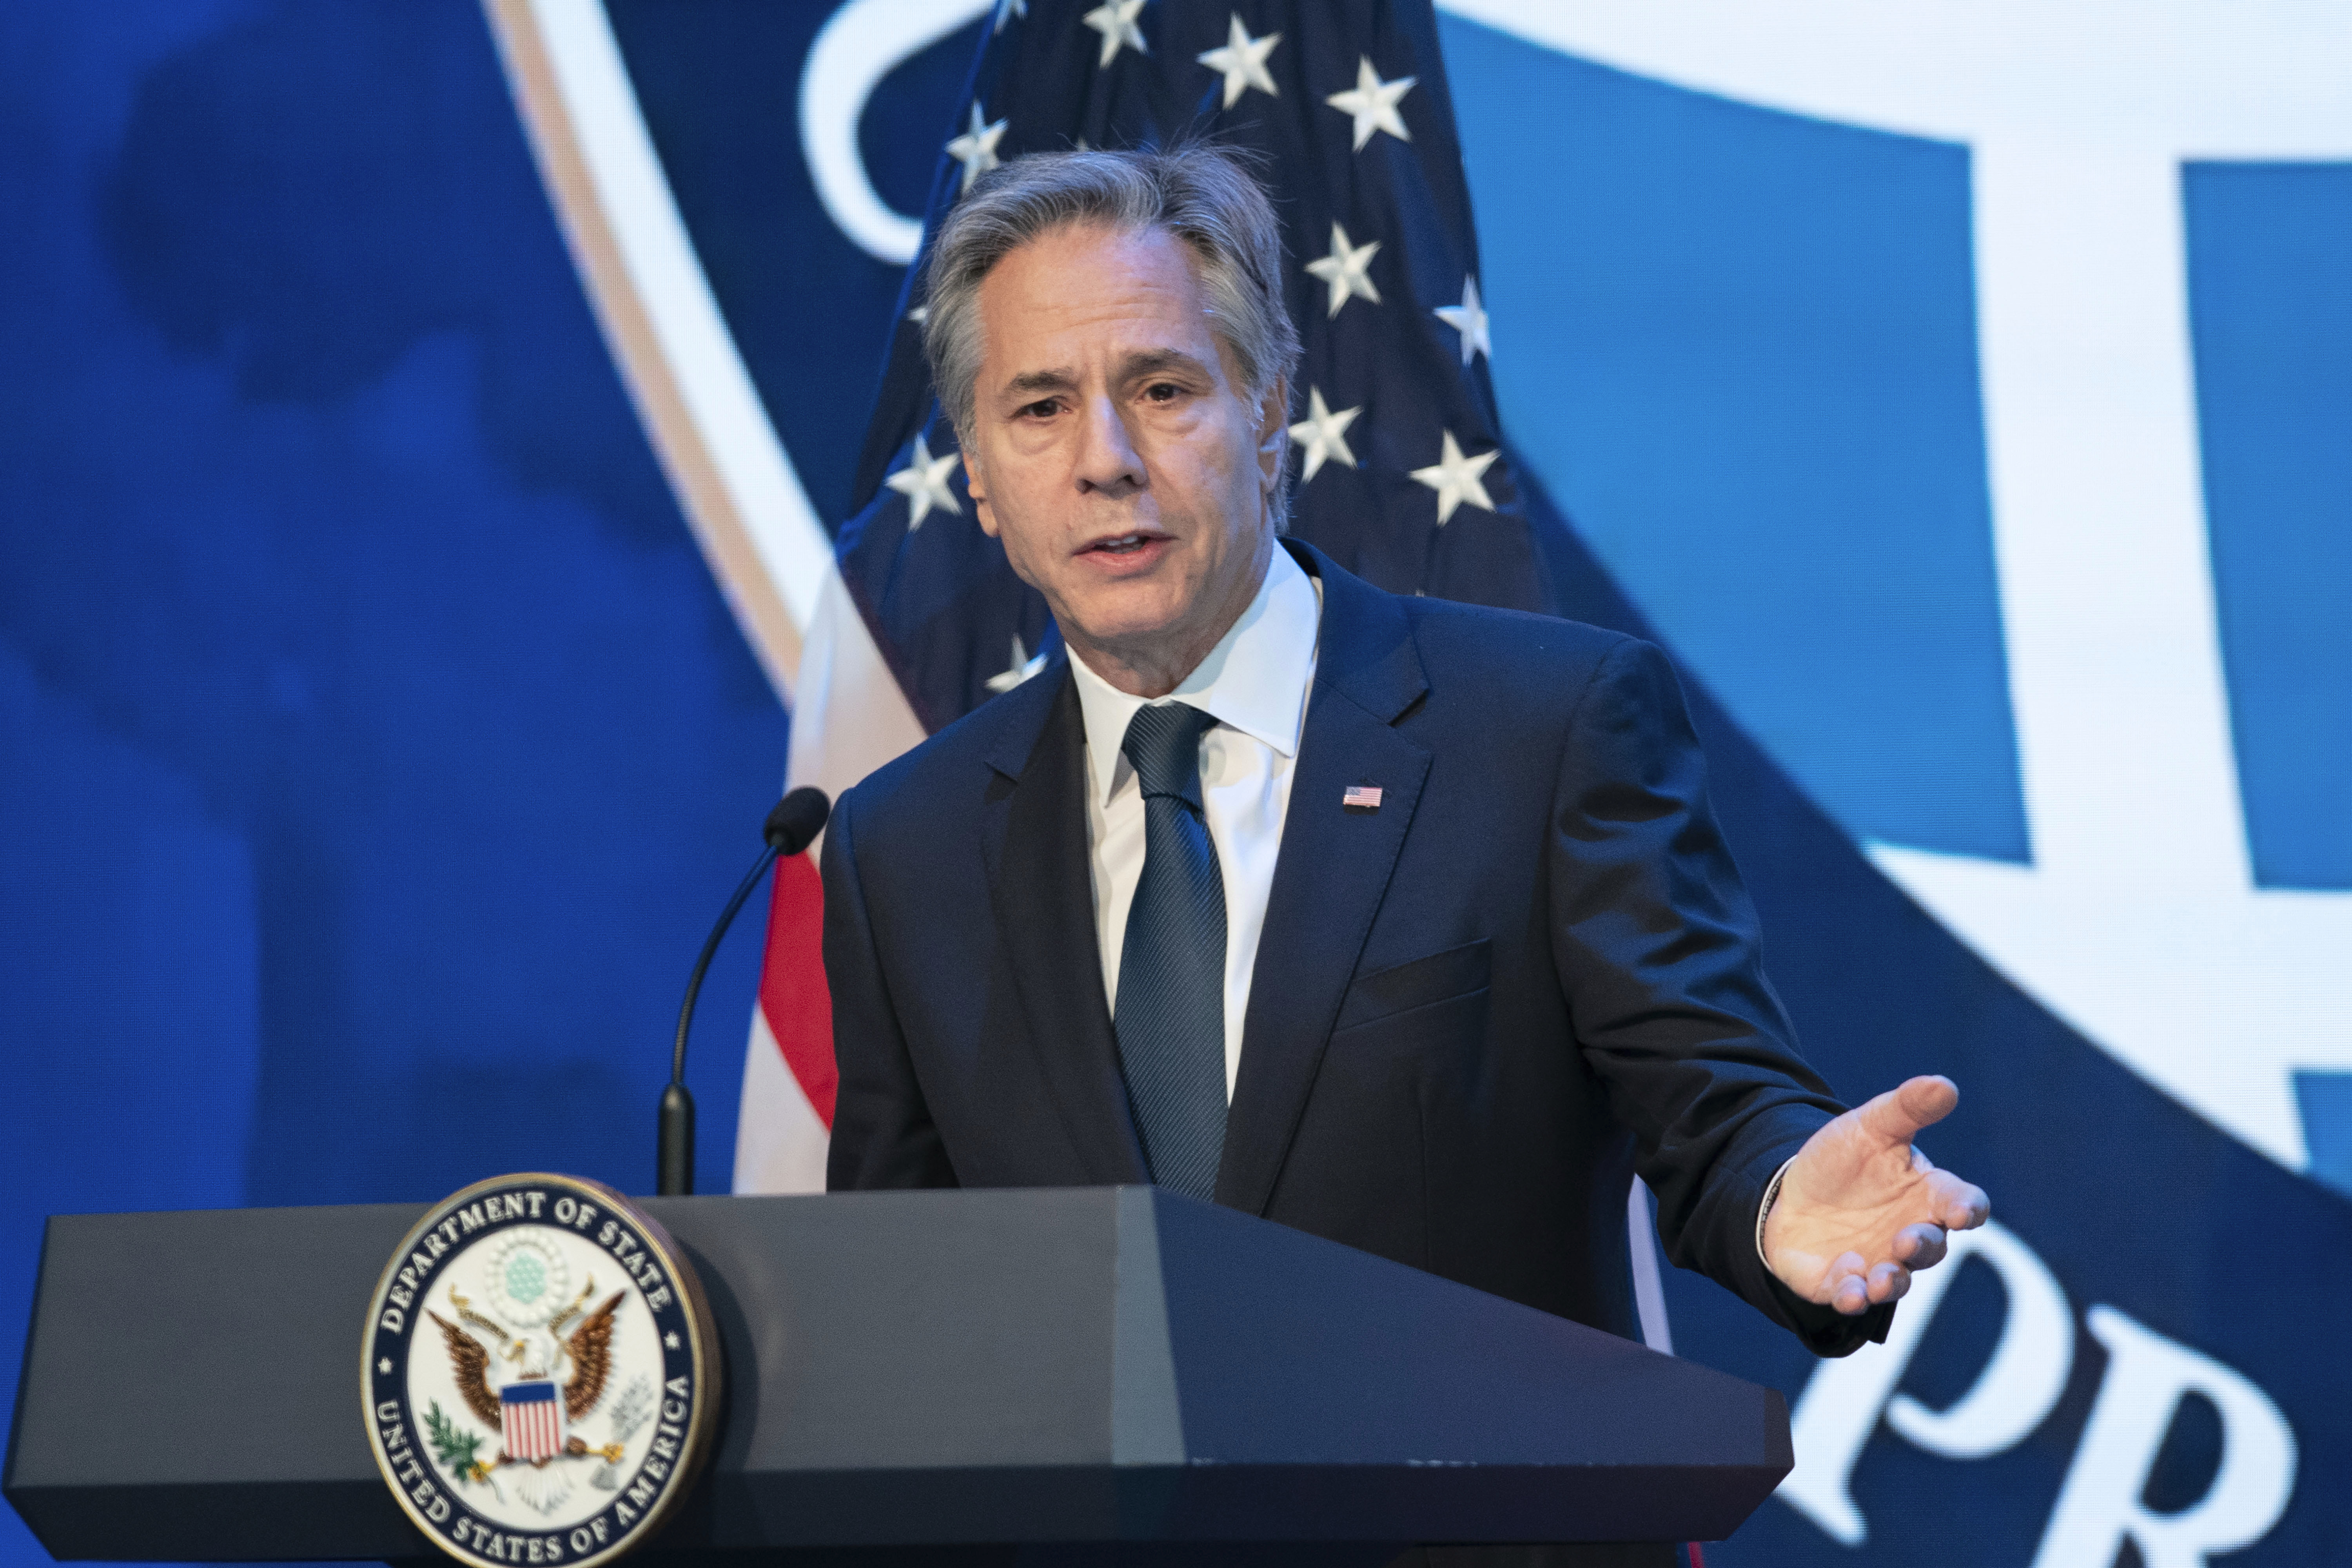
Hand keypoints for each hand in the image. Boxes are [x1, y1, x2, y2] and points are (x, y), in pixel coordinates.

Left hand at [1763, 1075, 1989, 1315]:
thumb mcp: (1871, 1126)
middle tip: (1907, 1240)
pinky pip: (1852, 1295)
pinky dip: (1852, 1294)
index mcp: (1926, 1195)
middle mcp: (1909, 1234)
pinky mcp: (1842, 1282)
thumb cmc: (1844, 1159)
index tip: (1964, 1212)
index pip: (1962, 1202)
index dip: (1968, 1208)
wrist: (1791, 1190)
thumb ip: (1907, 1109)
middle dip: (1922, 1247)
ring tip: (1881, 1279)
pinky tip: (1848, 1288)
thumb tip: (1946, 1085)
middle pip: (1931, 1248)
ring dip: (1891, 1282)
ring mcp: (1878, 1262)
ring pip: (1896, 1280)